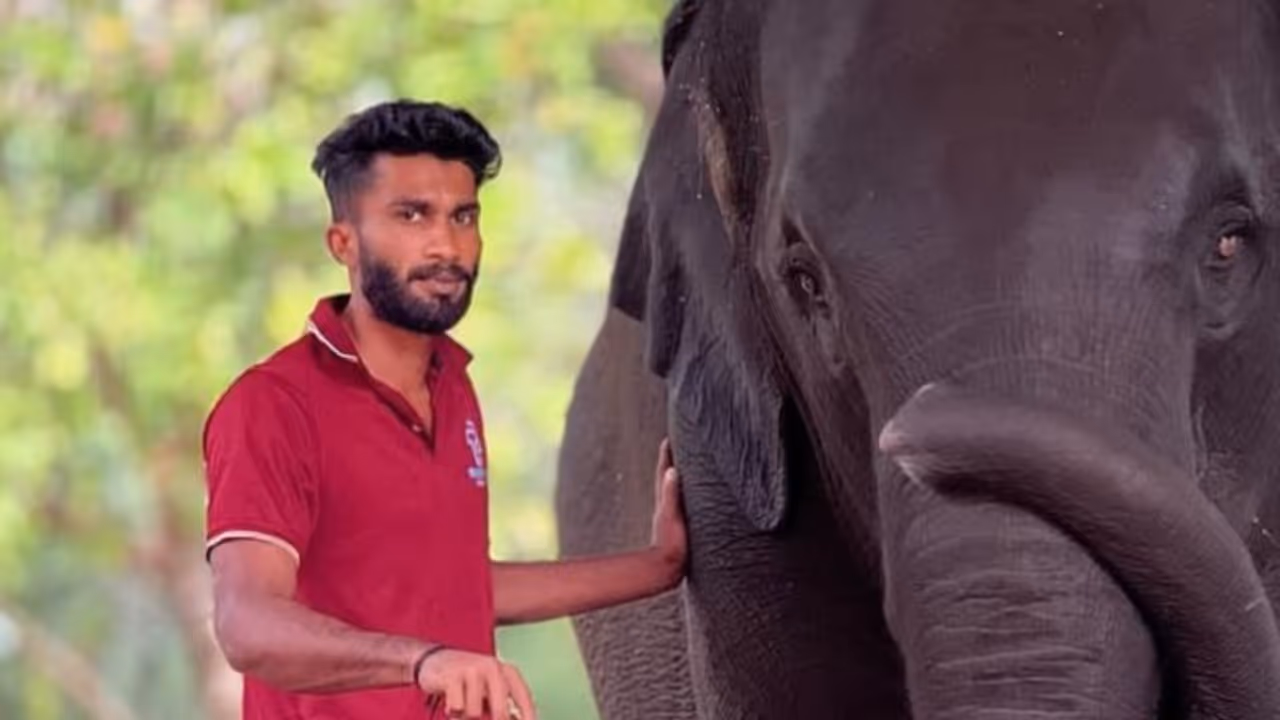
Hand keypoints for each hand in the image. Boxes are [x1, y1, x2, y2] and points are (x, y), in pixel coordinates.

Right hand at [417, 648, 536, 719]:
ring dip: (466, 716)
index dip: (528, 717)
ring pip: (474, 714)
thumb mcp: (490, 690)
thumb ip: (504, 706)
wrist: (434, 659)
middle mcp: (492, 667)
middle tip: (483, 716)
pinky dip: (452, 710)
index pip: (524, 699)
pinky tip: (450, 699)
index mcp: (507, 671)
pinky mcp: (452, 676)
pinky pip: (456, 708)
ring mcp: (472, 670)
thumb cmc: (468, 679)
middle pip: (501, 713)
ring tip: (462, 705)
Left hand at [650, 438, 687, 586]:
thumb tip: (673, 471)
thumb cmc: (670, 545)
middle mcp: (666, 505)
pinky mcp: (678, 524)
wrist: (667, 570)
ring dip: (677, 474)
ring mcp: (671, 514)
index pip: (665, 471)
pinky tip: (691, 495)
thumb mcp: (671, 517)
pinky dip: (684, 492)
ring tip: (685, 462)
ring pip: (674, 489)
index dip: (667, 454)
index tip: (669, 436)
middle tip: (676, 442)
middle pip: (668, 476)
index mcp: (665, 500)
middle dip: (671, 459)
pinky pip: (681, 502)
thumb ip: (671, 495)